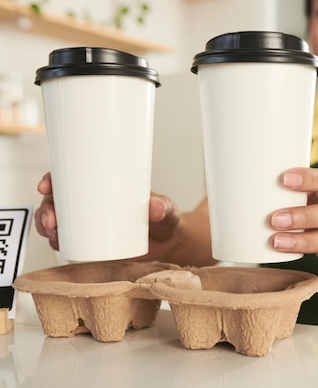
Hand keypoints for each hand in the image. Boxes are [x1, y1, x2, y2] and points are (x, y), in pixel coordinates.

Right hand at [35, 173, 181, 260]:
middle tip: (53, 220)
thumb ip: (164, 208)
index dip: (53, 178)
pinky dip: (56, 242)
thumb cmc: (164, 220)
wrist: (168, 244)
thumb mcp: (166, 211)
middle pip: (57, 200)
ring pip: (56, 221)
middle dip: (46, 208)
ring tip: (54, 234)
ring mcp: (88, 224)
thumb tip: (156, 207)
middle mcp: (91, 204)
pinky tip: (57, 244)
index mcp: (105, 188)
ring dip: (46, 226)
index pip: (72, 177)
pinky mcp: (90, 244)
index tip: (47, 185)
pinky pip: (65, 241)